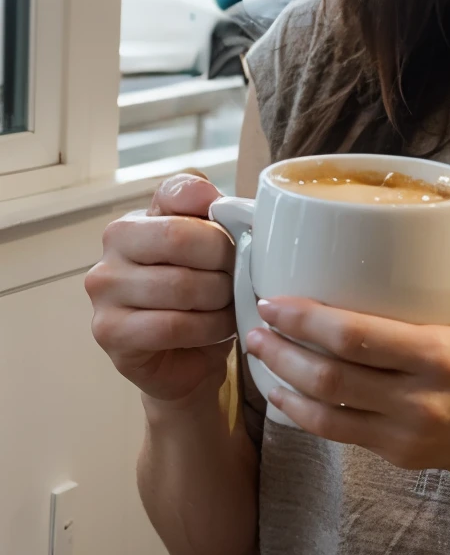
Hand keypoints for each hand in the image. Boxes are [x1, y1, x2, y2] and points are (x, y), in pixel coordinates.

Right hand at [86, 174, 235, 405]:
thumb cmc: (202, 299)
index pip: (179, 194)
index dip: (219, 217)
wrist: (188, 360)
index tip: (239, 237)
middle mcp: (112, 247)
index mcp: (137, 218)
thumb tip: (218, 201)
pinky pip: (172, 325)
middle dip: (225, 262)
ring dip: (220, 301)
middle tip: (240, 280)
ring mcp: (104, 289)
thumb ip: (214, 216)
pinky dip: (207, 329)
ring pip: (181, 285)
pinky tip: (215, 330)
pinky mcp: (110, 331)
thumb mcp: (213, 252)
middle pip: (181, 238)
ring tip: (229, 308)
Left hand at [246, 271, 449, 476]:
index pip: (359, 336)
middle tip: (258, 320)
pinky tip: (279, 391)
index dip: (308, 320)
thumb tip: (418, 220)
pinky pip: (333, 432)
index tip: (276, 300)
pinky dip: (298, 412)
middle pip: (333, 373)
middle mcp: (420, 397)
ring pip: (325, 405)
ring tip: (259, 349)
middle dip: (283, 346)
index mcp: (442, 355)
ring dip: (282, 375)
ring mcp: (403, 430)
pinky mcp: (392, 452)